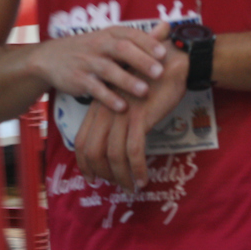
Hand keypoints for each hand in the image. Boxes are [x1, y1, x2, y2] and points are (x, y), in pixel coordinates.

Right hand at [30, 25, 166, 112]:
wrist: (50, 58)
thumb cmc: (89, 49)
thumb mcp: (108, 37)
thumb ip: (137, 37)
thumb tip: (167, 26)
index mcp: (110, 33)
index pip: (130, 34)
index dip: (147, 43)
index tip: (163, 54)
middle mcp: (99, 45)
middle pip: (121, 49)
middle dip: (141, 60)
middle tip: (159, 72)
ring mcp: (87, 62)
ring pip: (109, 70)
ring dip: (127, 81)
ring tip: (144, 91)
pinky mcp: (78, 79)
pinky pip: (94, 88)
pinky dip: (108, 98)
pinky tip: (122, 106)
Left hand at [73, 23, 187, 191]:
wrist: (169, 62)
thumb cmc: (150, 80)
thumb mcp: (126, 98)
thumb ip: (117, 118)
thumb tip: (114, 143)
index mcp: (99, 106)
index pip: (81, 140)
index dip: (84, 163)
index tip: (92, 177)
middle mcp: (106, 111)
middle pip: (92, 151)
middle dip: (101, 173)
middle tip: (112, 186)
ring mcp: (122, 114)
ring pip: (113, 155)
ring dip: (121, 176)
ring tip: (131, 187)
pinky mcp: (140, 117)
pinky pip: (134, 152)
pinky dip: (137, 169)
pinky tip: (144, 178)